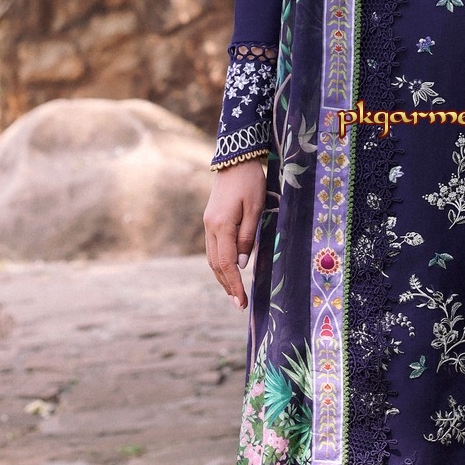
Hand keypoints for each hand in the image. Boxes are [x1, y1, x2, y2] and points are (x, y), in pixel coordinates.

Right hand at [204, 160, 266, 307]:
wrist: (235, 160)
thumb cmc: (250, 182)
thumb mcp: (256, 209)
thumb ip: (248, 237)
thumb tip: (241, 264)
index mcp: (222, 226)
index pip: (227, 264)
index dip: (234, 285)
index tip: (241, 302)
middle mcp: (211, 228)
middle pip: (216, 265)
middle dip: (227, 286)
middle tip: (239, 304)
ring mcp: (209, 224)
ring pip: (212, 259)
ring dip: (222, 277)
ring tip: (233, 293)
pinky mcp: (211, 220)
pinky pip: (214, 249)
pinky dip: (220, 264)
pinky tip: (228, 271)